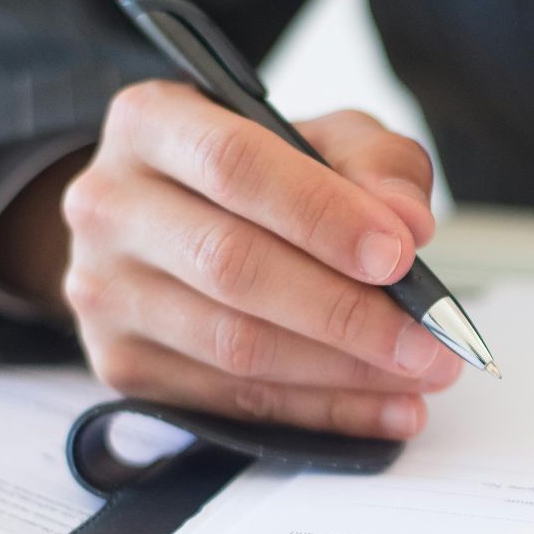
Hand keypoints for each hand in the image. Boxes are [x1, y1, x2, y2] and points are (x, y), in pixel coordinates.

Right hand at [58, 81, 458, 438]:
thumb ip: (375, 164)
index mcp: (151, 123)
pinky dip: (323, 411)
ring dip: (343, 371)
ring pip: (233, 345)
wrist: (172, 225)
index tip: (401, 255)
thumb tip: (407, 223)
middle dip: (347, 310)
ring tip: (422, 374)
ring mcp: (104, 293)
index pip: (235, 165)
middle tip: (429, 338)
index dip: (324, 215)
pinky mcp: (120, 366)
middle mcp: (109, 205)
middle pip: (232, 265)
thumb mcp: (323, 140)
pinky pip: (233, 401)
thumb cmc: (259, 178)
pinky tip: (387, 409)